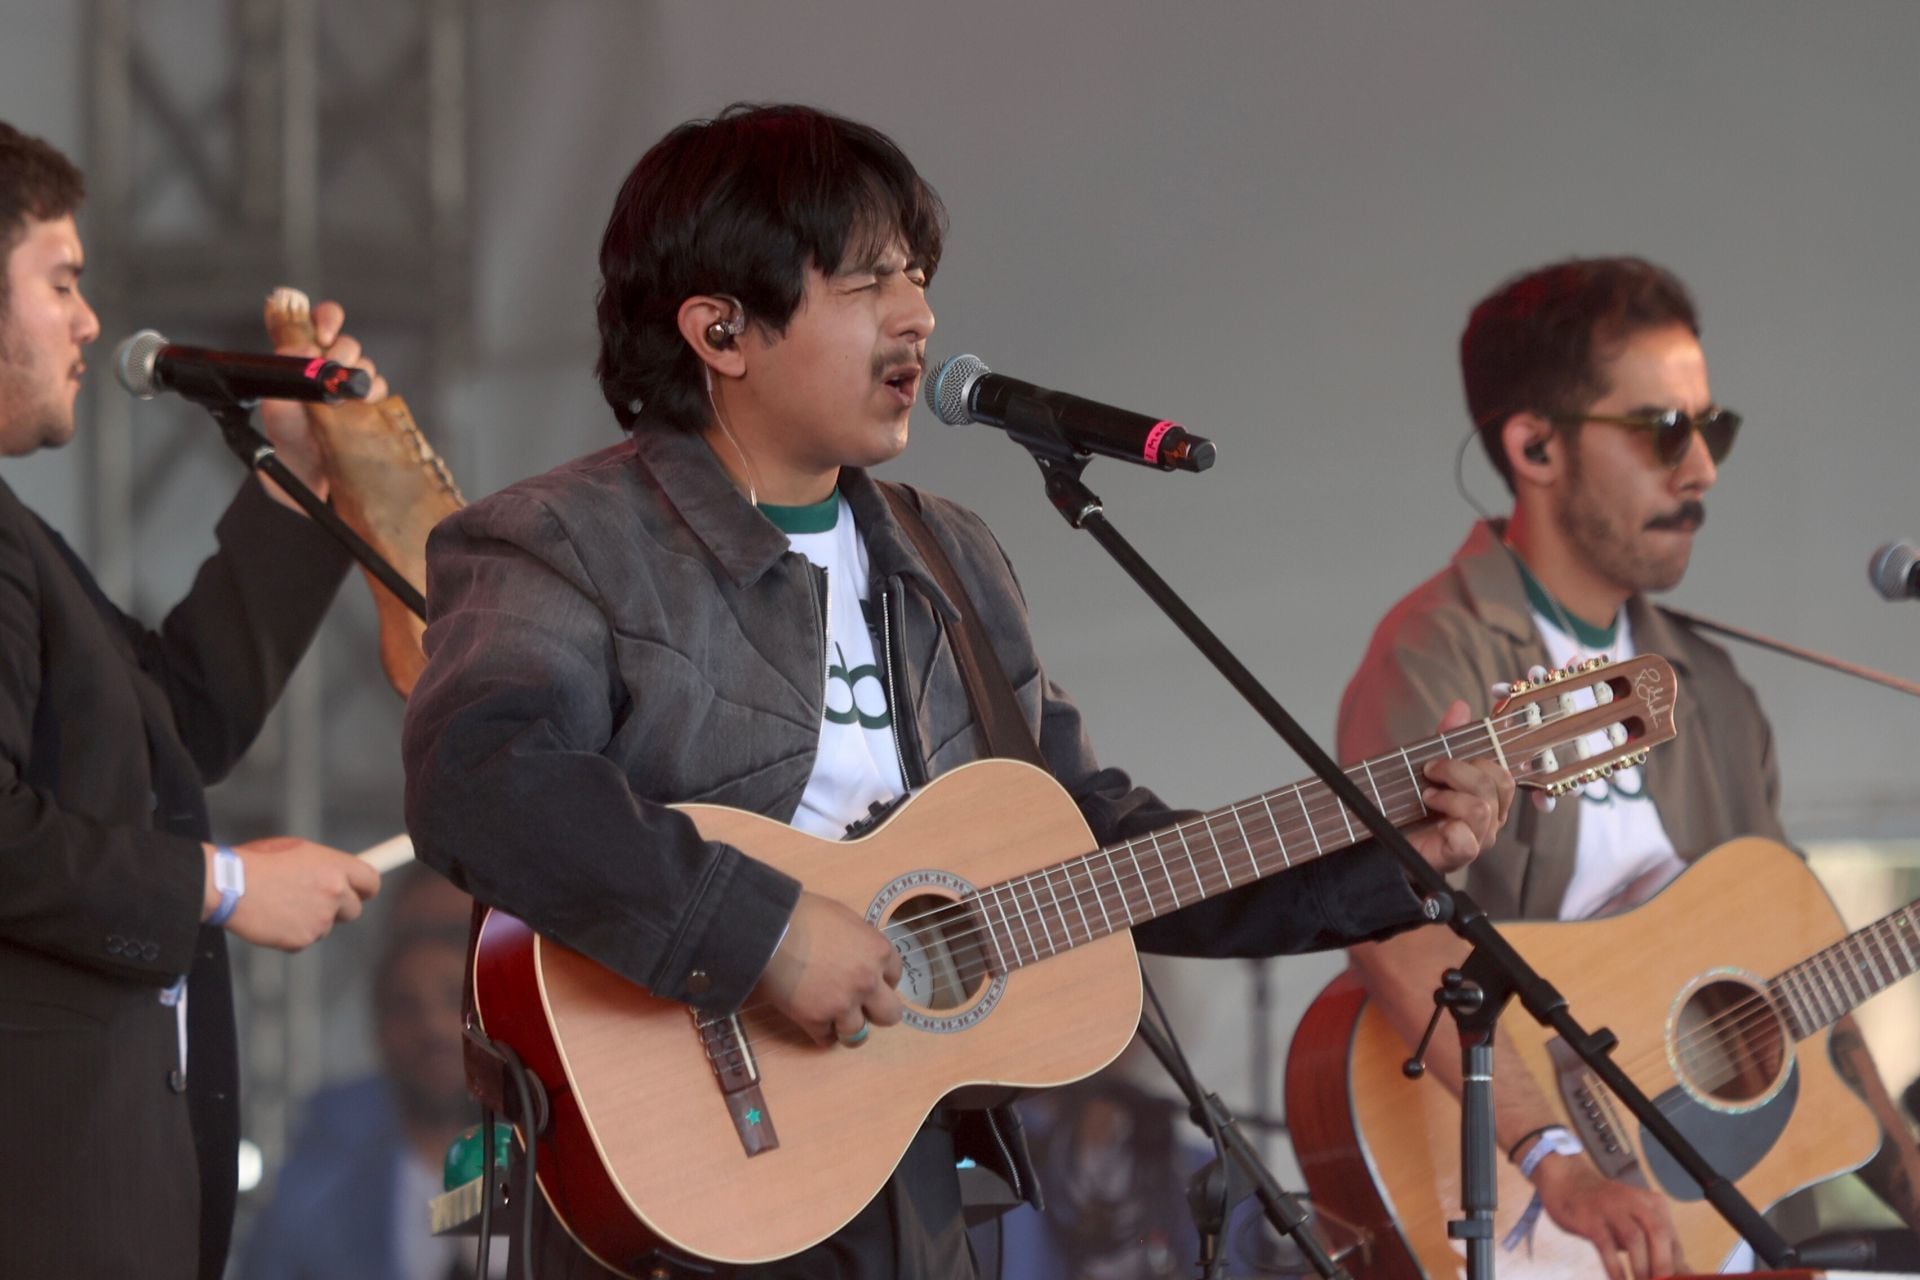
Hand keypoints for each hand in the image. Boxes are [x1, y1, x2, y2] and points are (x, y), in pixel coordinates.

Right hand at [205, 836, 380, 950]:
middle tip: (314, 903)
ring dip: (311, 921)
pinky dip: (291, 934)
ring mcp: (320, 918)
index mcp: (335, 866)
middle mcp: (335, 892)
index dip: (365, 889)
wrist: (227, 885)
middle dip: (338, 908)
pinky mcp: (303, 939)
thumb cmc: (256, 862)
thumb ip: (324, 865)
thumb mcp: (297, 851)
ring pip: (326, 926)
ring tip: (281, 906)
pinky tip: (272, 920)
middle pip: (354, 909)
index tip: (359, 893)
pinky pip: (304, 941)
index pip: (371, 881)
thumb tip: (339, 875)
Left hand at [256, 298, 388, 507]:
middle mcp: (322, 376)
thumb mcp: (277, 432)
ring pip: (362, 361)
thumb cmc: (290, 462)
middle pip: (341, 341)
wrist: (317, 493)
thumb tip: (293, 360)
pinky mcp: (368, 407)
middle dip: (341, 348)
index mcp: (295, 372)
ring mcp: (346, 391)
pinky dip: (376, 389)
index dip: (320, 320)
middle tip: (335, 366)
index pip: (306, 327)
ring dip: (360, 371)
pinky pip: (379, 385)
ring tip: (352, 395)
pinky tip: (366, 403)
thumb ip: (280, 401)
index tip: (322, 333)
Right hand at [754, 891, 903, 1046]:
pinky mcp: (816, 1020)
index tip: (868, 979)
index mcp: (878, 952)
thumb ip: (861, 942)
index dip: (880, 979)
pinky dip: (820, 1031)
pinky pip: (826, 1039)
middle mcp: (868, 982)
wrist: (770, 929)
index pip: (895, 976)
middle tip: (859, 1006)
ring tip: (833, 1018)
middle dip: (875, 1011)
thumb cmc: (805, 915)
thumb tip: (860, 956)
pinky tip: (812, 1019)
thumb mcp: (846, 919)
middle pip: (890, 1015)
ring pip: (858, 1035)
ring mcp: (843, 1004)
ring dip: (847, 1026)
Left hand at [1401, 699, 1515, 872]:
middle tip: (1428, 773)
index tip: (1439, 760)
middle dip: (1457, 770)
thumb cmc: (1411, 804)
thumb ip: (1447, 738)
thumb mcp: (1428, 766)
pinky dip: (1448, 826)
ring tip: (1426, 797)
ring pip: (1482, 807)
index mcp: (1488, 797)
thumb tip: (1461, 706)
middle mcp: (1490, 819)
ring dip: (1448, 796)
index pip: (1503, 775)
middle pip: (1495, 784)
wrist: (1383, 837)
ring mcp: (1478, 839)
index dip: (1477, 760)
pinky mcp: (1460, 856)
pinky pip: (1467, 839)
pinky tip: (1432, 823)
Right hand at [1534, 1154, 1686, 1279]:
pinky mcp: (1590, 1218)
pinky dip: (1615, 1268)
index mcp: (1652, 1204)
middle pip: (1658, 1234)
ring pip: (1634, 1238)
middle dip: (1663, 1265)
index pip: (1673, 1239)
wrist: (1567, 1182)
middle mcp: (1635, 1202)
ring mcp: (1611, 1208)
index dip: (1678, 1266)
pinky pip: (1606, 1246)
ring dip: (1641, 1268)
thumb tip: (1681, 1274)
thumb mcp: (1635, 1222)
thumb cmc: (1606, 1209)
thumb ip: (1655, 1245)